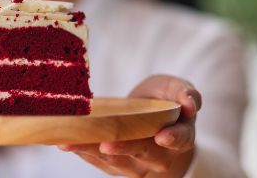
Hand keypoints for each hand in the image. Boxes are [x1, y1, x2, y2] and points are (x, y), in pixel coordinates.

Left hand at [57, 75, 200, 176]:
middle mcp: (159, 155)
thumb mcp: (176, 90)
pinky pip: (98, 162)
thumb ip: (185, 93)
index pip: (180, 139)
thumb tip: (191, 103)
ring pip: (115, 161)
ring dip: (92, 151)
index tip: (163, 137)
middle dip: (123, 149)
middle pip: (142, 152)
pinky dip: (82, 152)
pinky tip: (65, 144)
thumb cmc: (165, 102)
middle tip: (106, 145)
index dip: (173, 138)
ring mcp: (136, 164)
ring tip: (71, 143)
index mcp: (180, 135)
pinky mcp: (115, 165)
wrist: (153, 123)